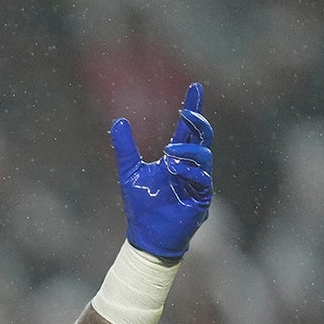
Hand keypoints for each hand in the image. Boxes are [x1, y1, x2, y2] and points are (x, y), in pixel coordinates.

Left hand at [108, 83, 213, 258]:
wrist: (147, 235)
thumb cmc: (142, 206)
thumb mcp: (129, 172)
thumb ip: (125, 148)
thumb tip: (119, 121)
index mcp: (177, 159)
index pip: (188, 130)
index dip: (193, 108)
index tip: (195, 87)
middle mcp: (190, 167)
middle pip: (203, 138)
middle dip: (198, 123)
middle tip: (187, 114)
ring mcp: (198, 183)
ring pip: (204, 158)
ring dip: (188, 151)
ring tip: (170, 153)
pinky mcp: (201, 199)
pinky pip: (202, 179)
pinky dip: (189, 171)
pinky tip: (174, 168)